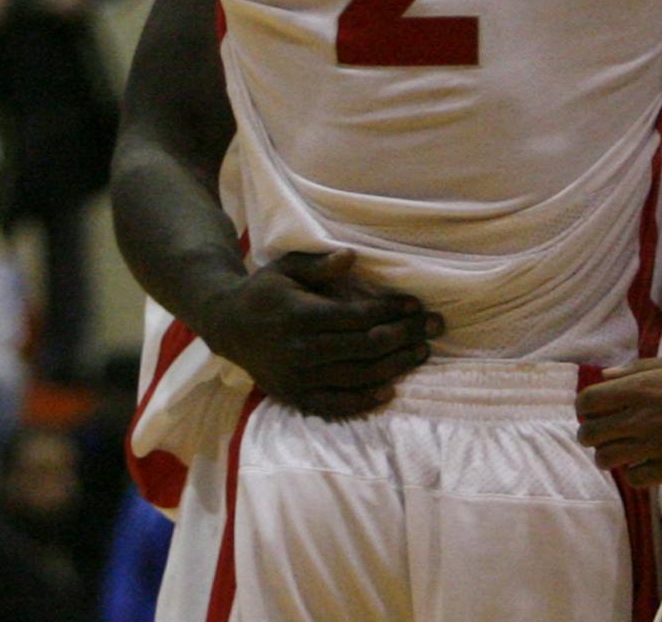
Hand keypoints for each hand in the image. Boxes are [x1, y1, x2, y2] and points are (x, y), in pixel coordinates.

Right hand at [198, 249, 443, 420]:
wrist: (227, 327)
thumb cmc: (265, 291)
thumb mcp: (286, 267)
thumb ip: (318, 264)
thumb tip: (351, 257)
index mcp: (302, 316)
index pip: (357, 317)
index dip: (390, 311)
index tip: (415, 305)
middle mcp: (302, 351)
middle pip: (365, 347)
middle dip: (405, 336)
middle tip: (435, 327)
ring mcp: (299, 378)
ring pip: (358, 377)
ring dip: (396, 365)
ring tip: (422, 352)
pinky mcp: (295, 397)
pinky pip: (335, 405)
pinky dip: (364, 401)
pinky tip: (390, 390)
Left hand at [576, 355, 661, 486]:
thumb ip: (637, 370)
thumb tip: (604, 377)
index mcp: (641, 387)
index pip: (588, 401)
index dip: (585, 407)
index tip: (594, 410)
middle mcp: (642, 417)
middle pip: (590, 433)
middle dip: (590, 433)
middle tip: (602, 433)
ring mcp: (655, 446)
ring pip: (606, 459)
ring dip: (607, 455)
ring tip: (620, 451)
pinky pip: (635, 479)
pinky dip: (634, 472)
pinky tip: (645, 463)